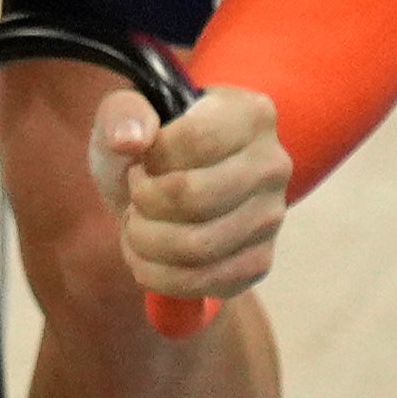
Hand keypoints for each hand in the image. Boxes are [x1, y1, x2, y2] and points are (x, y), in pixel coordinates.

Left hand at [93, 84, 285, 307]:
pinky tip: (148, 253)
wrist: (165, 192)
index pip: (194, 140)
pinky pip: (201, 283)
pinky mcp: (259, 261)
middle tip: (136, 194)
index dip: (151, 157)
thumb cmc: (148, 147)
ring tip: (138, 222)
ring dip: (143, 239)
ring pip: (194, 246)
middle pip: (192, 197)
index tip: (144, 158)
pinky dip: (156, 274)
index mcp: (251, 115)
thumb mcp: (126, 115)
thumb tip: (130, 140)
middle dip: (142, 201)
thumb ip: (123, 114)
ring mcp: (272, 217)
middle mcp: (272, 165)